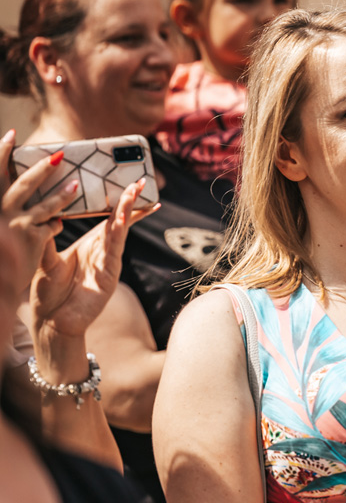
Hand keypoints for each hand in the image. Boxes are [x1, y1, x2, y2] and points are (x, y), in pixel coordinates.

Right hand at [0, 130, 79, 289]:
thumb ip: (0, 206)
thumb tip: (10, 188)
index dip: (0, 152)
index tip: (11, 134)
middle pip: (22, 185)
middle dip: (41, 169)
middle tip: (59, 155)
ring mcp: (14, 227)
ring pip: (45, 206)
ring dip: (62, 195)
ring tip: (77, 186)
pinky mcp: (31, 241)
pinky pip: (50, 227)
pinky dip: (54, 225)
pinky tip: (58, 225)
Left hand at [31, 179, 156, 343]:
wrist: (54, 321)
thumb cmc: (50, 293)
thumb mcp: (46, 261)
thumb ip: (48, 240)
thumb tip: (51, 216)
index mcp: (89, 244)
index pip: (108, 218)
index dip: (119, 202)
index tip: (129, 184)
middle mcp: (101, 250)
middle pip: (119, 220)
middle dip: (130, 200)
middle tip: (141, 181)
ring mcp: (108, 261)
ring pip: (119, 231)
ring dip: (127, 212)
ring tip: (134, 194)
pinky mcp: (109, 274)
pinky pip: (114, 249)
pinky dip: (119, 234)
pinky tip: (122, 221)